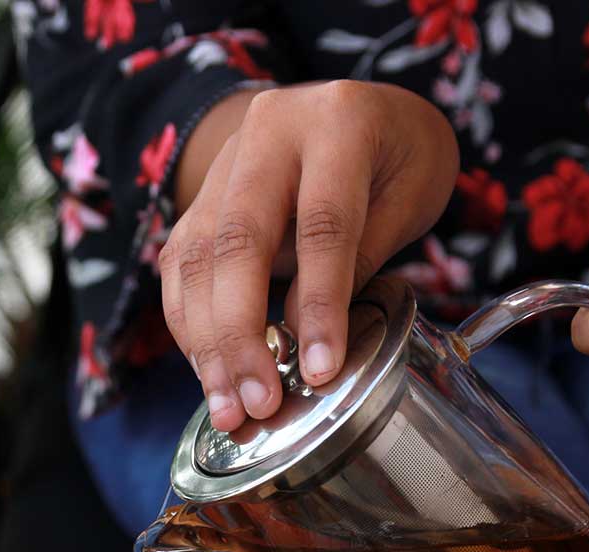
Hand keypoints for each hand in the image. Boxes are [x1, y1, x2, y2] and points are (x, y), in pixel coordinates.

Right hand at [159, 81, 458, 431]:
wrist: (351, 108)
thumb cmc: (395, 158)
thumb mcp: (408, 196)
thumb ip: (358, 259)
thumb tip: (304, 341)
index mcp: (336, 122)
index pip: (322, 225)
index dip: (320, 305)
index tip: (322, 371)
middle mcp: (266, 134)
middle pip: (236, 242)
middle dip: (241, 335)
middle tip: (257, 403)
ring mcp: (222, 166)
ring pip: (195, 260)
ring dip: (207, 343)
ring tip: (229, 407)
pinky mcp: (199, 200)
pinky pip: (180, 268)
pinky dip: (191, 328)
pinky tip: (210, 374)